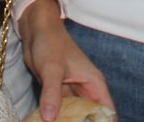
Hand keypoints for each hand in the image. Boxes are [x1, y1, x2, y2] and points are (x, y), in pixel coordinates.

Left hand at [19, 2, 113, 119]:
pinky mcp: (59, 93)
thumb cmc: (50, 43)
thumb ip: (52, 94)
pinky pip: (62, 111)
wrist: (36, 31)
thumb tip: (49, 119)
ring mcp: (72, 93)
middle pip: (92, 117)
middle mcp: (86, 90)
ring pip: (76, 116)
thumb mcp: (52, 69)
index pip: (107, 112)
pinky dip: (58, 118)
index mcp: (94, 84)